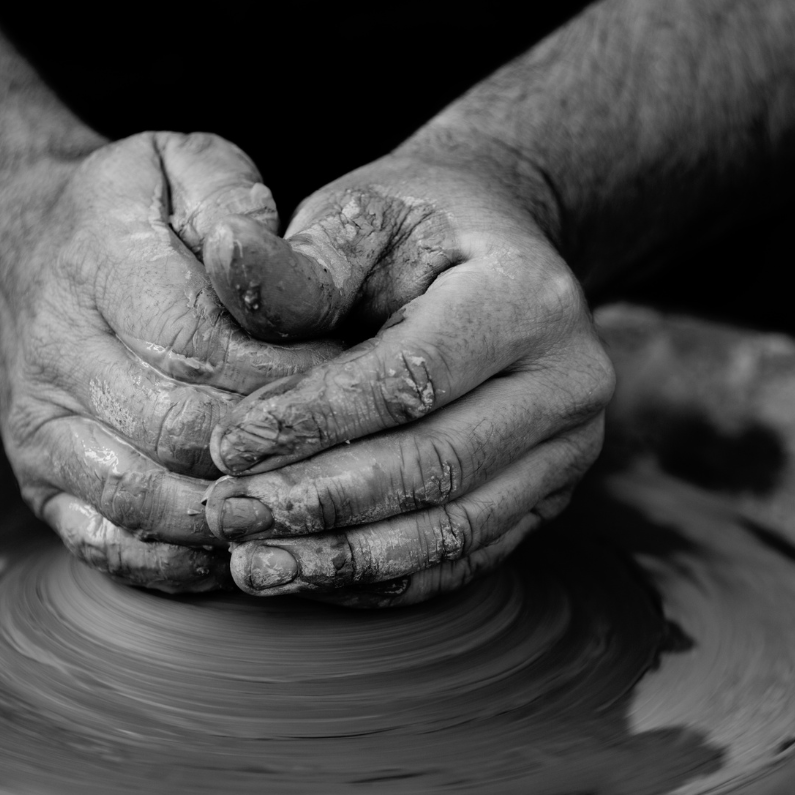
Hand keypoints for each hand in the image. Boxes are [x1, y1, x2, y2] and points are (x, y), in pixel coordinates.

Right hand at [0, 132, 337, 591]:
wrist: (22, 255)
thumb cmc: (134, 212)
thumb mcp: (185, 164)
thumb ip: (234, 203)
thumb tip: (262, 266)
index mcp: (100, 267)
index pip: (202, 346)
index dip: (288, 381)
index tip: (356, 388)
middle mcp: (58, 356)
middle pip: (182, 433)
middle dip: (277, 456)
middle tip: (352, 461)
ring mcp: (42, 431)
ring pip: (148, 503)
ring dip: (238, 519)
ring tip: (312, 514)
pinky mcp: (41, 484)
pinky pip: (110, 547)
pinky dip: (183, 565)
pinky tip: (244, 549)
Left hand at [201, 152, 614, 606]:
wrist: (492, 255)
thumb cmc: (414, 231)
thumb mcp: (364, 215)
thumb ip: (303, 260)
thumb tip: (225, 258)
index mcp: (529, 296)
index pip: (412, 376)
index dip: (316, 419)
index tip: (227, 447)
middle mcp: (569, 381)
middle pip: (438, 464)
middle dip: (324, 502)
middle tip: (230, 519)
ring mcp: (567, 450)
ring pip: (454, 529)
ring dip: (347, 559)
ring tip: (257, 568)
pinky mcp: (545, 498)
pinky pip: (465, 557)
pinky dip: (385, 579)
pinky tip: (312, 579)